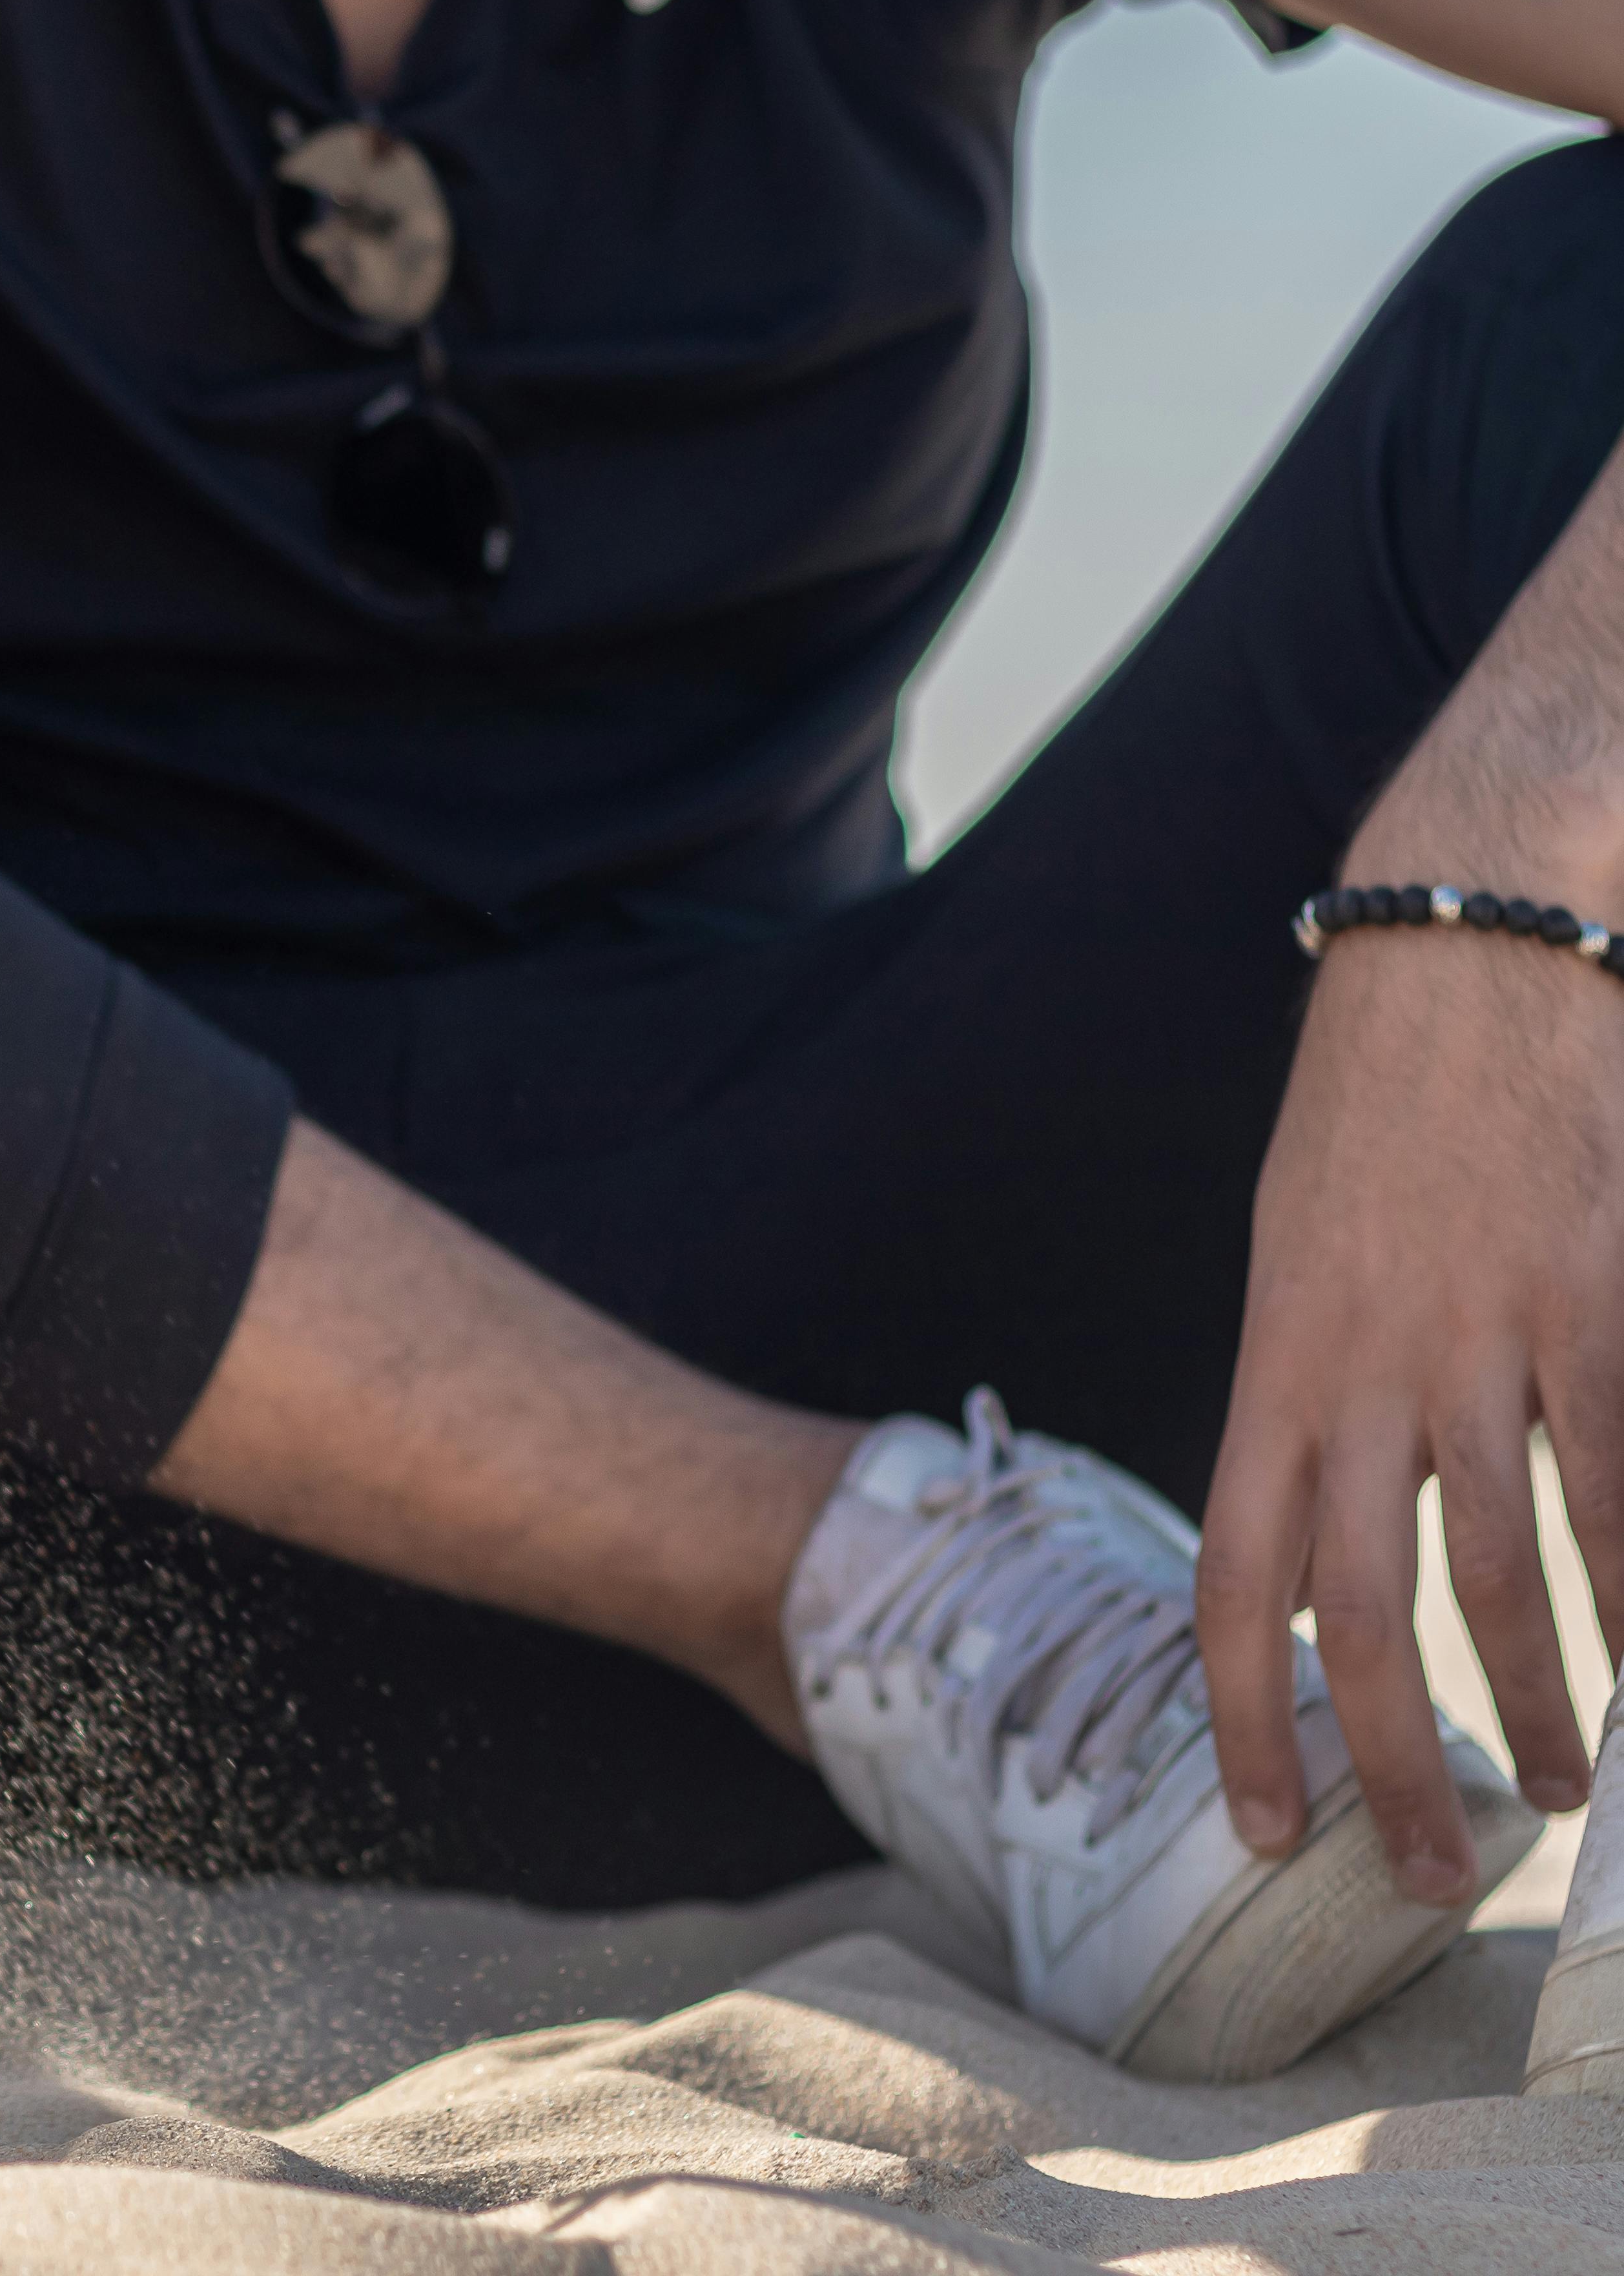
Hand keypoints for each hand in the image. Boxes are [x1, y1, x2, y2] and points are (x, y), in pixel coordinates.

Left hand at [1202, 865, 1623, 1901]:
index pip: (1233, 1579)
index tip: (1266, 1827)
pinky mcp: (1594, 1295)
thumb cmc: (1378, 1121)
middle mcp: (1364, 1367)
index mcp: (1275, 1365)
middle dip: (1393, 1758)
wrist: (1463, 950)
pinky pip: (1623, 1477)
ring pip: (1504, 1568)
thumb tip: (1317, 1566)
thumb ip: (1308, 1411)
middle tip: (1431, 1869)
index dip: (1240, 1715)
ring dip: (1539, 1699)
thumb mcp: (1299, 1263)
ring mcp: (1484, 1336)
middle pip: (1365, 1611)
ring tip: (1569, 1790)